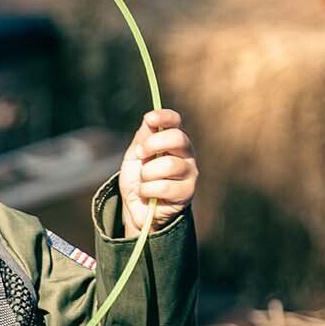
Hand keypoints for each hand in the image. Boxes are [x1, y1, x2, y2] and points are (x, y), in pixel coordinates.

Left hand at [118, 108, 197, 238]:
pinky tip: (147, 194)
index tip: (150, 119)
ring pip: (169, 164)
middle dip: (153, 144)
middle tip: (140, 154)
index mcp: (173, 141)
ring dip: (147, 173)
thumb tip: (150, 118)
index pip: (176, 122)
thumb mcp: (135, 156)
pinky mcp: (187, 193)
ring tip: (143, 180)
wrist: (136, 208)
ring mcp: (189, 173)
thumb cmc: (138, 179)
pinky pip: (164, 187)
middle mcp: (186, 154)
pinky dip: (148, 190)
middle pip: (178, 138)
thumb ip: (143, 137)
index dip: (165, 117)